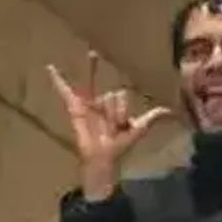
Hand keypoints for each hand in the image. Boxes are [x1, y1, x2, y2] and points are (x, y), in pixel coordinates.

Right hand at [49, 55, 167, 200]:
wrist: (103, 156)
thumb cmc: (120, 145)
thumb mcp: (139, 129)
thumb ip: (152, 117)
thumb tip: (171, 111)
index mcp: (115, 104)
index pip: (122, 97)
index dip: (122, 113)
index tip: (121, 126)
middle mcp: (101, 101)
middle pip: (114, 96)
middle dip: (116, 112)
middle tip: (115, 124)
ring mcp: (88, 103)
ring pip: (104, 100)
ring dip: (108, 116)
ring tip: (106, 129)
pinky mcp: (74, 108)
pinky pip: (65, 90)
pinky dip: (57, 79)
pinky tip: (50, 66)